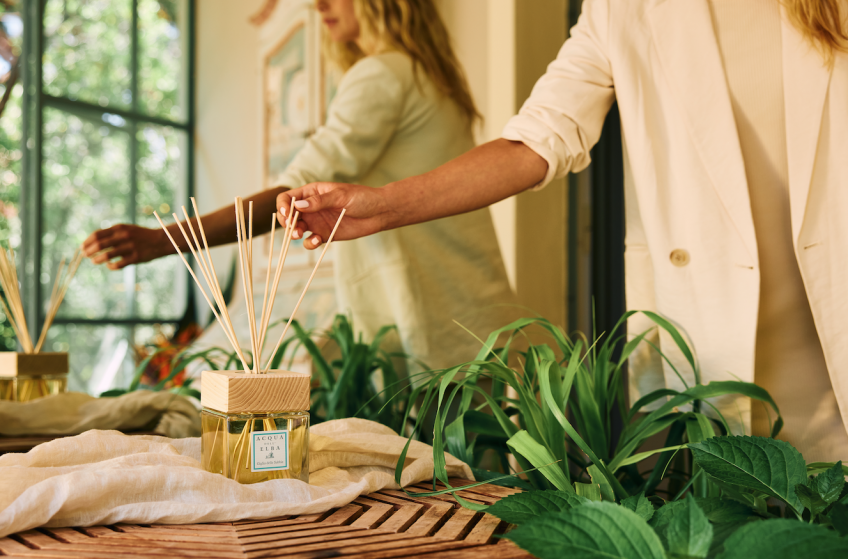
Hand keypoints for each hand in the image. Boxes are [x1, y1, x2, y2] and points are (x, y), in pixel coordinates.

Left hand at [82, 224, 167, 269]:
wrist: (160, 240)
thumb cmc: (139, 236)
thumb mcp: (126, 229)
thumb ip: (111, 234)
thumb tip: (92, 242)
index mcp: (120, 228)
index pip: (97, 234)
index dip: (87, 242)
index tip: (82, 247)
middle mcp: (124, 236)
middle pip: (100, 244)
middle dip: (89, 251)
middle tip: (85, 255)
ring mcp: (131, 247)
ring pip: (107, 255)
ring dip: (97, 259)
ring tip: (94, 261)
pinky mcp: (136, 257)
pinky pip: (118, 264)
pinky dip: (110, 266)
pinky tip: (109, 265)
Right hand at [276, 182, 391, 248]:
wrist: (379, 212)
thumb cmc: (362, 198)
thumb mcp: (340, 196)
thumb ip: (320, 201)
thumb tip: (298, 205)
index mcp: (312, 193)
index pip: (288, 198)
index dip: (283, 206)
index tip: (287, 215)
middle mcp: (311, 207)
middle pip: (288, 215)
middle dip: (287, 222)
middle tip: (294, 229)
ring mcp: (317, 222)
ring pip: (296, 229)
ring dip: (294, 233)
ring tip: (300, 234)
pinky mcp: (325, 235)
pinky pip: (310, 241)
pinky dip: (310, 243)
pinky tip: (318, 241)